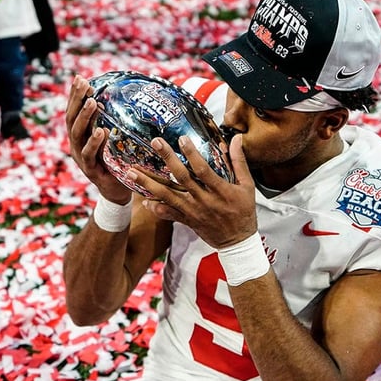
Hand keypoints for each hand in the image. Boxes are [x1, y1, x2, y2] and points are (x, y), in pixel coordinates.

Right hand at [65, 76, 131, 203]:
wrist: (117, 191)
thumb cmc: (118, 161)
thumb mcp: (115, 139)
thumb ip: (116, 122)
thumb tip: (133, 98)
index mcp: (80, 135)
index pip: (74, 111)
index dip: (75, 95)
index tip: (80, 78)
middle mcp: (77, 144)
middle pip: (72, 119)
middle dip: (77, 100)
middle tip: (84, 84)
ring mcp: (82, 158)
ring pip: (78, 134)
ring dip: (85, 117)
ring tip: (92, 103)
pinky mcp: (91, 170)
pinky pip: (90, 155)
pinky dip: (94, 143)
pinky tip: (101, 132)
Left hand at [130, 134, 256, 248]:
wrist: (237, 241)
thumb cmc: (243, 211)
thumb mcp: (247, 186)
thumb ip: (239, 162)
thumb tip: (235, 139)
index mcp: (220, 191)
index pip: (203, 170)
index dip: (192, 154)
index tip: (182, 139)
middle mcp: (204, 200)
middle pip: (182, 178)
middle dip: (167, 159)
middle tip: (155, 143)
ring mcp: (193, 211)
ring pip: (168, 195)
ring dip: (149, 184)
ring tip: (132, 172)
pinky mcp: (187, 220)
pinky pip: (168, 214)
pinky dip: (156, 208)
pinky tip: (143, 200)